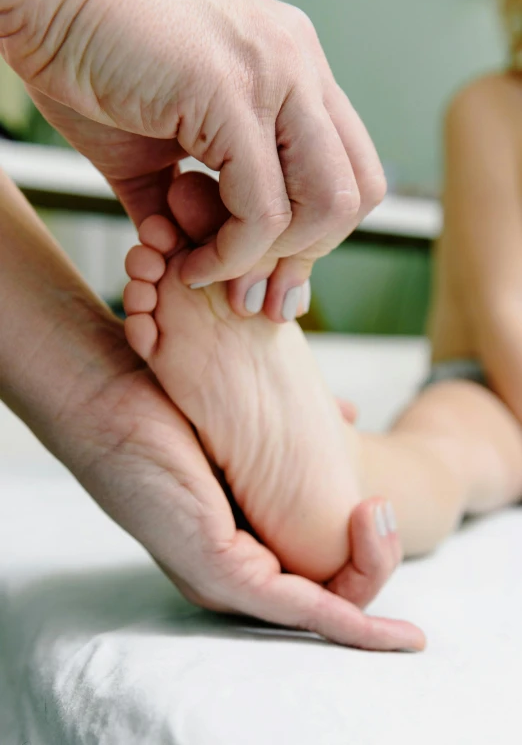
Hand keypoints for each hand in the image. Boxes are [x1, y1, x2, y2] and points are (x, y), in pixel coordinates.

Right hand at [2, 0, 384, 320]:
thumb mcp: (161, 148)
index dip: (319, 240)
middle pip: (356, 193)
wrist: (40, 1)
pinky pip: (260, 209)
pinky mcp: (230, 93)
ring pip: (324, 204)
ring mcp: (272, 72)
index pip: (351, 172)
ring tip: (211, 273)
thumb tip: (208, 262)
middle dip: (306, 259)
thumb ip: (197, 203)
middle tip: (251, 291)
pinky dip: (230, 257)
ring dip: (268, 262)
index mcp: (294, 71)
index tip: (270, 281)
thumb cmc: (94, 64)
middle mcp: (298, 65)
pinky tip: (192, 263)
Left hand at [72, 361, 422, 650]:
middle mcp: (230, 569)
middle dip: (373, 561)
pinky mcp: (217, 570)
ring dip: (370, 573)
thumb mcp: (256, 426)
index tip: (382, 507)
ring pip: (323, 606)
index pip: (319, 568)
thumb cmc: (172, 400)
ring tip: (383, 521)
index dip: (364, 551)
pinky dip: (350, 622)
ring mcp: (222, 576)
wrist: (106, 389)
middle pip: (327, 593)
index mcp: (239, 539)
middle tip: (382, 507)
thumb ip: (301, 432)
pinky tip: (391, 629)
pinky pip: (300, 610)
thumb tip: (349, 412)